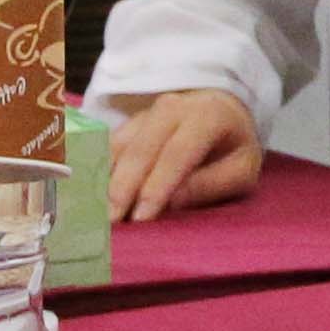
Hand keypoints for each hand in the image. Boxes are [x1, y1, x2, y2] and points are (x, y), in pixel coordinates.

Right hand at [107, 87, 260, 221]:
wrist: (220, 109)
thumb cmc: (232, 147)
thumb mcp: (242, 169)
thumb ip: (211, 184)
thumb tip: (172, 201)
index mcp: (208, 116)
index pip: (178, 153)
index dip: (157, 187)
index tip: (141, 218)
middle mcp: (172, 109)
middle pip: (141, 149)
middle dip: (123, 187)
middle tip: (110, 221)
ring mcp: (145, 113)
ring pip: (119, 147)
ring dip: (105, 181)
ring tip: (93, 214)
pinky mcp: (128, 124)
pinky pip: (107, 148)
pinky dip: (97, 172)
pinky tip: (88, 197)